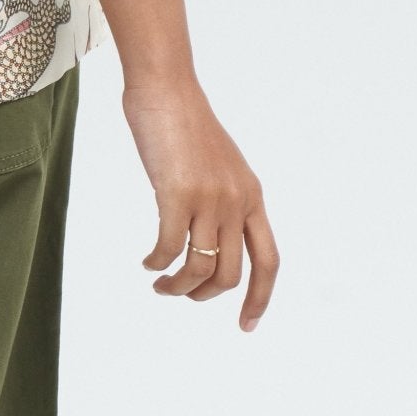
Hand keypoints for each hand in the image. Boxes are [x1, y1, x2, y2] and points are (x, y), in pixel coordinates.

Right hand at [123, 75, 277, 330]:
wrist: (167, 90)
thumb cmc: (185, 127)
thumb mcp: (218, 169)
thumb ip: (222, 202)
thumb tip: (209, 239)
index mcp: (253, 198)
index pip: (268, 261)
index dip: (260, 299)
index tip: (246, 325)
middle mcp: (237, 202)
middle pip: (230, 274)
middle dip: (203, 296)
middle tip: (179, 294)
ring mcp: (209, 198)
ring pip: (199, 268)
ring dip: (177, 286)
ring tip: (159, 283)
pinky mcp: (177, 194)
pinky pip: (169, 248)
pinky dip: (157, 263)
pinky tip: (147, 261)